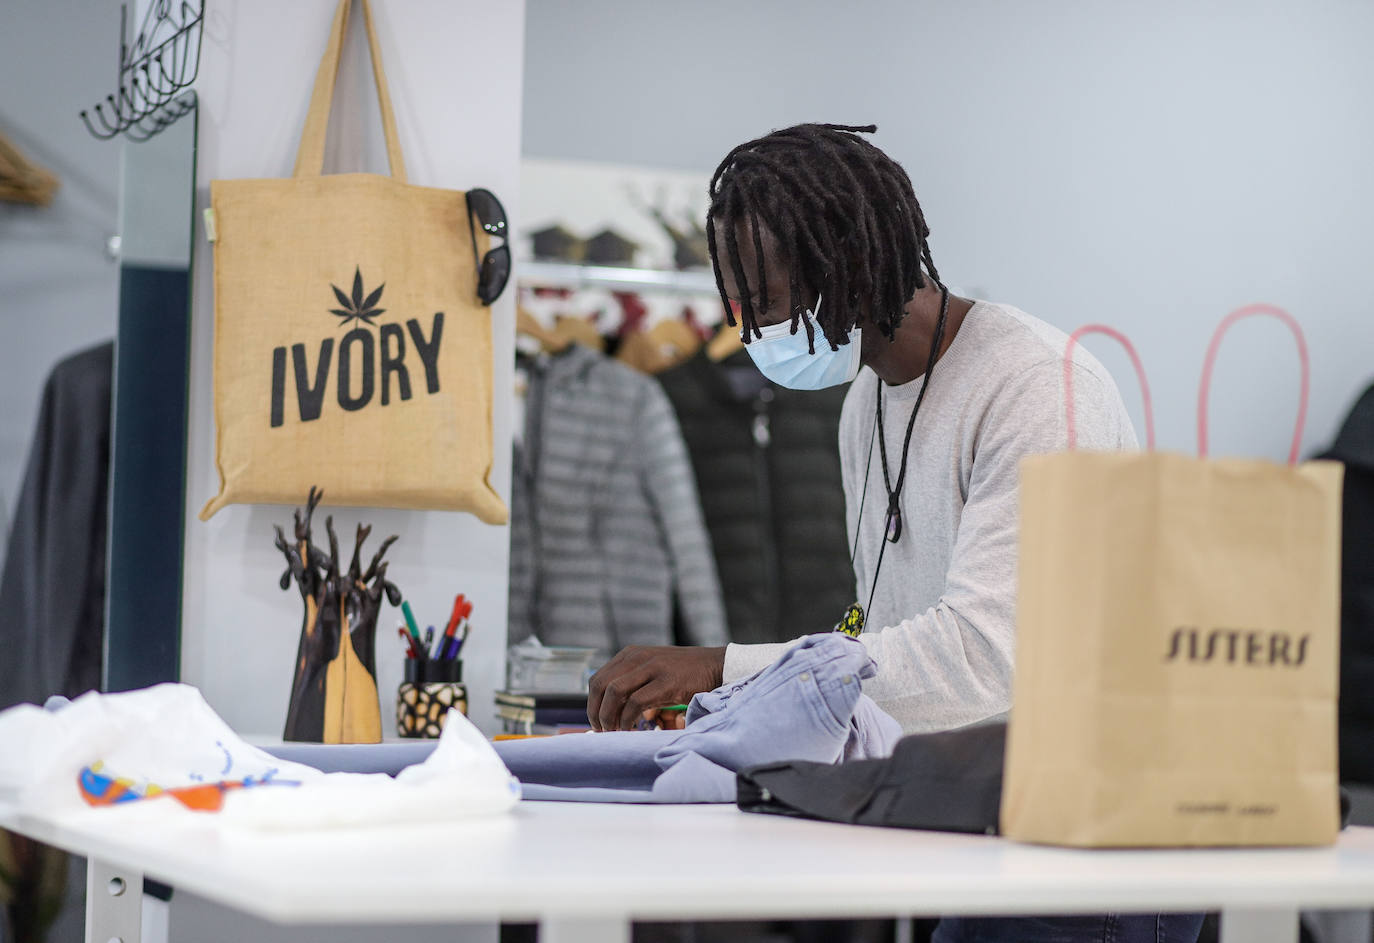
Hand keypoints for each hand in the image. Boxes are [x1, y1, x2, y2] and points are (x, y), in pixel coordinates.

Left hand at [587, 645, 725, 730]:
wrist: (715, 666)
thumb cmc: (683, 673)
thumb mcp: (652, 670)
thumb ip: (632, 682)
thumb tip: (609, 711)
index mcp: (631, 654)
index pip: (597, 679)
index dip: (592, 704)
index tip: (597, 723)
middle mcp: (638, 657)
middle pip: (601, 685)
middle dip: (596, 712)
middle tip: (602, 731)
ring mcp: (652, 668)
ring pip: (614, 692)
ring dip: (609, 717)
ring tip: (615, 731)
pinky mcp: (666, 682)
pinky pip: (636, 703)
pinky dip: (628, 719)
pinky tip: (632, 729)